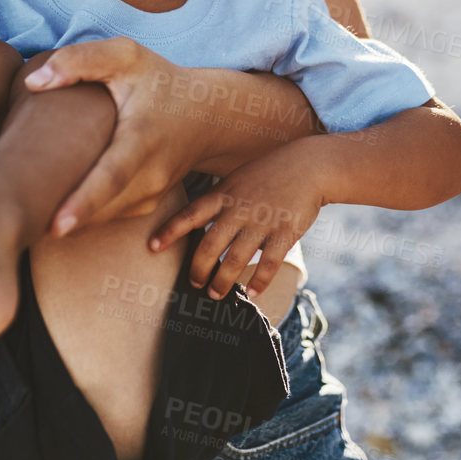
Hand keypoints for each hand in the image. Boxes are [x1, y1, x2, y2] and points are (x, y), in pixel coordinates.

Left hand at [23, 38, 205, 234]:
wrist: (207, 115)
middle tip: (13, 221)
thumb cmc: (159, 81)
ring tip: (24, 212)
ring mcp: (152, 194)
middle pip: (100, 206)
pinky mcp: (145, 204)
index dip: (84, 201)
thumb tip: (33, 83)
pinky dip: (80, 214)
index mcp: (143, 137)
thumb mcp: (127, 56)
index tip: (56, 225)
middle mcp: (152, 174)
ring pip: (100, 217)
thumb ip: (81, 60)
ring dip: (66, 217)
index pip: (113, 175)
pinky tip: (53, 200)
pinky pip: (106, 217)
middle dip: (59, 216)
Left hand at [148, 150, 325, 299]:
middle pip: (210, 245)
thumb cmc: (268, 174)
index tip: (151, 247)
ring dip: (224, 281)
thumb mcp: (237, 179)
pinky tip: (252, 292)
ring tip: (217, 293)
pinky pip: (269, 264)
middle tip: (195, 283)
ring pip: (236, 259)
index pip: (190, 214)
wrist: (309, 166)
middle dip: (199, 269)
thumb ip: (217, 201)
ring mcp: (262, 221)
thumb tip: (193, 224)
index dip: (169, 231)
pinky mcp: (284, 232)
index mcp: (224, 194)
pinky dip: (259, 282)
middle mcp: (239, 208)